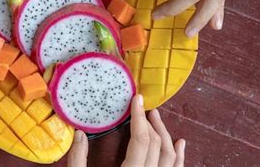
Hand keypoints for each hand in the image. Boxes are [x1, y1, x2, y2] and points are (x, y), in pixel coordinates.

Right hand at [67, 95, 184, 166]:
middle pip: (157, 145)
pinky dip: (180, 156)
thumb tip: (79, 134)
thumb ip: (78, 161)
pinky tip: (180, 144)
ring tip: (158, 118)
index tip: (136, 100)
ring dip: (166, 135)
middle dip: (151, 122)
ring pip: (171, 157)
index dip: (139, 117)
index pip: (140, 140)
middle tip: (143, 107)